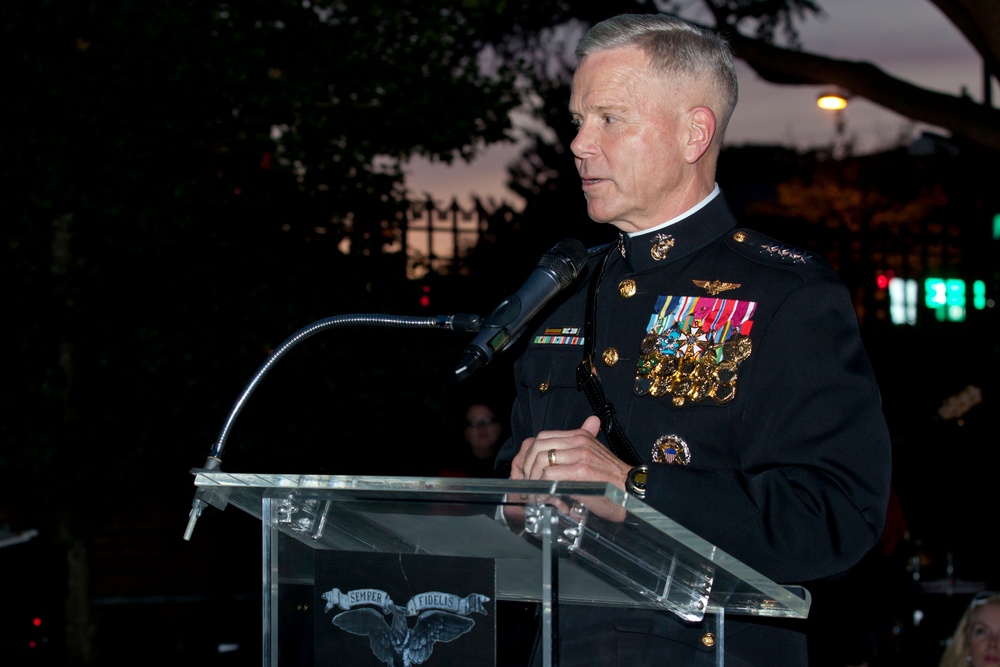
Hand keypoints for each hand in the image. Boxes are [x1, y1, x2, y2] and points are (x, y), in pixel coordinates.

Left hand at [512, 415, 630, 484]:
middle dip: (527, 466)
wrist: (634, 491)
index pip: (542, 437)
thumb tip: (592, 421)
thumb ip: (590, 437)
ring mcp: (580, 456)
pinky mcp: (581, 472)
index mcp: (580, 436)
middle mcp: (579, 442)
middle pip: (537, 447)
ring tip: (533, 492)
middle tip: (527, 483)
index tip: (528, 471)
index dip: (530, 455)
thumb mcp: (600, 452)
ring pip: (541, 461)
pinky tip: (543, 496)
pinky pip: (550, 476)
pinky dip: (541, 487)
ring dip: (533, 478)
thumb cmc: (614, 479)